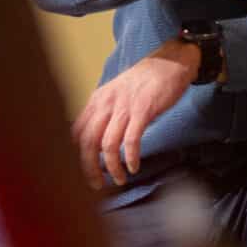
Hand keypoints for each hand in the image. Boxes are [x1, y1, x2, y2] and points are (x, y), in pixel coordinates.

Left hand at [73, 45, 199, 187]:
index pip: (76, 132)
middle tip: (97, 184)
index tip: (85, 170)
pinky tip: (134, 166)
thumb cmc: (146, 81)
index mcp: (97, 101)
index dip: (76, 155)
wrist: (170, 62)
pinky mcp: (143, 110)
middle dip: (89, 167)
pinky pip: (131, 139)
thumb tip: (99, 139)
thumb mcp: (117, 94)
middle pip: (87, 142)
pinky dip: (130, 157)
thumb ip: (106, 113)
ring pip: (108, 144)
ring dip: (112, 167)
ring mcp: (124, 107)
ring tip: (118, 179)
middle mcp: (105, 103)